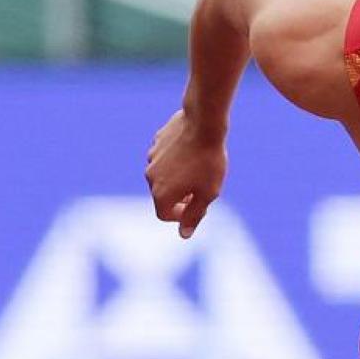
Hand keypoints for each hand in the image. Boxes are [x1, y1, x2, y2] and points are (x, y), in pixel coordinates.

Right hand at [144, 110, 226, 238]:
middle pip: (163, 195)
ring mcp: (151, 158)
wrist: (203, 124)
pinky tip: (193, 151)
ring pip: (163, 176)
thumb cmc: (209, 162)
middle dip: (180, 196)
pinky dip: (176, 160)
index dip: (182, 216)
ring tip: (200, 167)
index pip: (165, 215)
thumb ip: (194, 215)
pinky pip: (165, 158)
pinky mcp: (156, 143)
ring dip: (178, 177)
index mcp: (161, 193)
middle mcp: (150, 177)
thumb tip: (183, 234)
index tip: (198, 206)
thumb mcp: (208, 194)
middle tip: (202, 186)